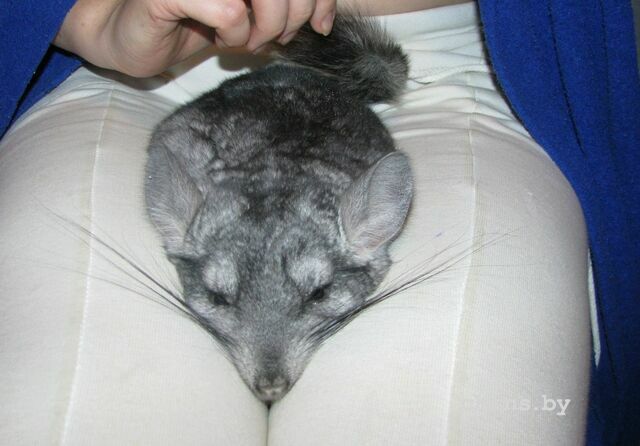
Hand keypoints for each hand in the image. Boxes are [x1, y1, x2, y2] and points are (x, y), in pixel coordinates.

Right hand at [53, 0, 335, 77]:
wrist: (133, 37)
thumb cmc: (195, 23)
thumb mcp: (249, 16)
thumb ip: (282, 10)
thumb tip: (323, 22)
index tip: (321, 27)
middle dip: (294, 16)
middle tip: (277, 38)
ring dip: (266, 27)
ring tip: (247, 41)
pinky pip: (229, 12)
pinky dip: (233, 34)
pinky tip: (218, 38)